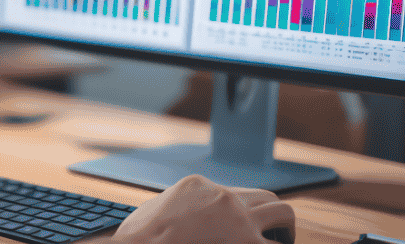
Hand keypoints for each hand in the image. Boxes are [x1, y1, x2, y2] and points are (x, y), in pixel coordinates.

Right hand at [111, 175, 294, 243]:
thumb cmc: (139, 237)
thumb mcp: (154, 210)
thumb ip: (176, 207)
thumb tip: (179, 214)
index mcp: (199, 186)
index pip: (233, 194)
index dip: (239, 213)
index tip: (237, 229)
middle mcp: (225, 198)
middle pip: (266, 197)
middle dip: (272, 215)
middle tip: (272, 234)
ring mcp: (239, 221)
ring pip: (283, 213)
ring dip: (285, 230)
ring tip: (283, 242)